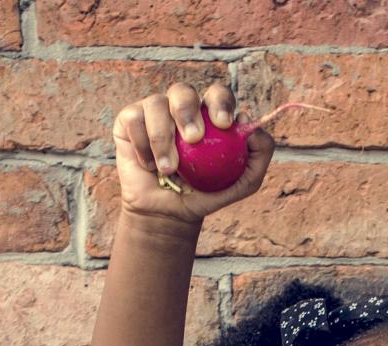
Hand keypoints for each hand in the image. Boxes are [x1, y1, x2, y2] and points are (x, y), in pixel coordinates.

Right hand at [111, 81, 274, 226]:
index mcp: (209, 115)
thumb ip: (258, 156)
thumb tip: (252, 127)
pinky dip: (142, 144)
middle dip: (188, 111)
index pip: (217, 94)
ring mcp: (154, 112)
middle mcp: (181, 108)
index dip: (220, 102)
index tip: (224, 124)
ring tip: (168, 169)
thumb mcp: (242, 183)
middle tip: (193, 139)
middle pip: (183, 90)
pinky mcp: (129, 120)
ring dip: (162, 138)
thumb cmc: (205, 194)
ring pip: (155, 104)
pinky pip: (133, 119)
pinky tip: (149, 165)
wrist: (169, 213)